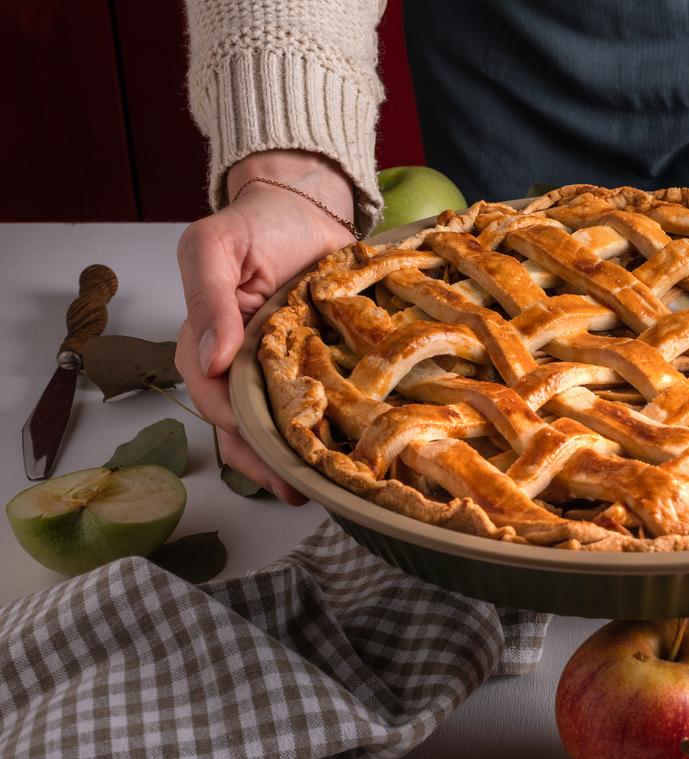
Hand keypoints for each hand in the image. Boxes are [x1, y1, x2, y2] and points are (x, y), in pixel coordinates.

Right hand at [175, 150, 356, 503]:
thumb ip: (207, 299)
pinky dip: (328, 430)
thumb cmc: (255, 224)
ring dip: (297, 458)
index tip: (266, 451)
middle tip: (297, 491)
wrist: (305, 205)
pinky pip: (318, 404)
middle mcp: (240, 364)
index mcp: (207, 343)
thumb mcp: (215, 247)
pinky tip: (349, 452)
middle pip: (245, 426)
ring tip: (325, 487)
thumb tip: (209, 361)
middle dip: (268, 463)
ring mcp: (278, 368)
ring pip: (279, 425)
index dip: (236, 428)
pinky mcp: (315, 365)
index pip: (213, 398)